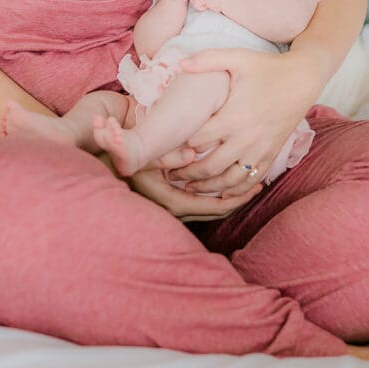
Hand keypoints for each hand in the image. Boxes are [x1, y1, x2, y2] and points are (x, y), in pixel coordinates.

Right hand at [128, 163, 262, 221]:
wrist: (109, 165)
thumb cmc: (128, 159)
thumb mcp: (148, 155)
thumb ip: (170, 156)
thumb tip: (193, 155)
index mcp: (171, 201)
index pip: (214, 206)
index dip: (237, 199)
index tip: (256, 188)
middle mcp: (174, 210)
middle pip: (215, 212)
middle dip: (238, 200)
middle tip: (259, 186)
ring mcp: (172, 209)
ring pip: (209, 210)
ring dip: (229, 198)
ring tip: (250, 186)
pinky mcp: (171, 203)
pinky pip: (201, 204)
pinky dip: (217, 197)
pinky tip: (227, 186)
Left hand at [167, 47, 320, 195]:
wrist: (303, 79)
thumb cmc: (267, 67)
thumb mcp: (238, 57)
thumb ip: (207, 59)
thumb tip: (181, 64)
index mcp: (234, 116)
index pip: (198, 140)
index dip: (178, 146)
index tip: (164, 149)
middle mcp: (246, 137)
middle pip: (210, 166)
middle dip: (187, 173)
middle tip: (169, 175)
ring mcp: (260, 149)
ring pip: (229, 180)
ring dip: (208, 187)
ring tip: (189, 187)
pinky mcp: (270, 154)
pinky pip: (250, 180)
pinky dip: (234, 191)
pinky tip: (221, 193)